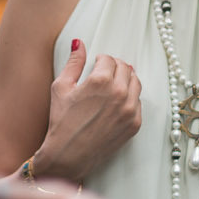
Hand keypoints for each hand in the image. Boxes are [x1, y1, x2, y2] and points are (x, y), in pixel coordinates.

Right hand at [34, 40, 140, 184]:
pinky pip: (137, 102)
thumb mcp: (61, 87)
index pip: (109, 59)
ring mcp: (129, 110)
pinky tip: (115, 103)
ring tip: (112, 85)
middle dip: (115, 67)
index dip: (100, 60)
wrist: (68, 155)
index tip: (95, 65)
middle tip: (104, 73)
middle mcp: (119, 93)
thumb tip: (79, 43)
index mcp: (100, 81)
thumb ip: (73, 63)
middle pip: (125, 68)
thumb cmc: (61, 122)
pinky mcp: (134, 124)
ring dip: (125, 80)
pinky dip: (129, 98)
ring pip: (135, 83)